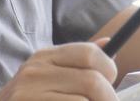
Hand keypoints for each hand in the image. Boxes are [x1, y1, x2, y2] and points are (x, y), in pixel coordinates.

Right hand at [0, 41, 117, 100]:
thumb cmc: (30, 99)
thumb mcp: (48, 75)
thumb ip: (76, 62)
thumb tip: (108, 44)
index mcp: (44, 57)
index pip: (89, 53)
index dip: (109, 70)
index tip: (110, 83)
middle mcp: (36, 71)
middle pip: (93, 81)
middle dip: (109, 98)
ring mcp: (30, 93)